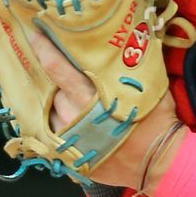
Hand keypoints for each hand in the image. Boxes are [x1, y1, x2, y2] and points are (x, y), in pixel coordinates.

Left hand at [27, 28, 185, 189]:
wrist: (160, 163)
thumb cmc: (157, 122)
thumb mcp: (147, 85)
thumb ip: (132, 63)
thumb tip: (132, 38)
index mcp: (91, 97)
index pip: (57, 67)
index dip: (44, 48)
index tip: (35, 33)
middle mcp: (74, 117)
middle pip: (52, 89)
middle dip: (57, 80)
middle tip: (63, 70)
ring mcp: (70, 138)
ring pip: (52, 111)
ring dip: (59, 103)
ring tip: (78, 101)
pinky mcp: (71, 156)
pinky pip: (55, 134)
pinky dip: (61, 125)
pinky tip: (74, 121)